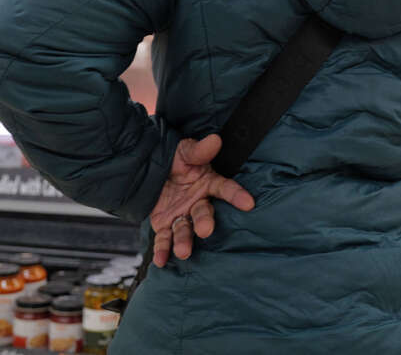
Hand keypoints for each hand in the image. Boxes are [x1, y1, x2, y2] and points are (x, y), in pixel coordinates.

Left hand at [149, 134, 253, 266]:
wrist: (151, 168)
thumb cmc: (175, 158)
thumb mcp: (186, 151)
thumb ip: (199, 150)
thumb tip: (215, 139)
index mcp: (208, 183)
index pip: (225, 189)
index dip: (236, 195)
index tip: (249, 203)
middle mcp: (197, 202)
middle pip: (204, 213)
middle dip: (205, 222)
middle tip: (205, 230)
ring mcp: (182, 215)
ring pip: (184, 230)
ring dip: (184, 242)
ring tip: (183, 252)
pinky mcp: (165, 225)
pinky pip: (164, 239)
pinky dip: (163, 251)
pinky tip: (161, 261)